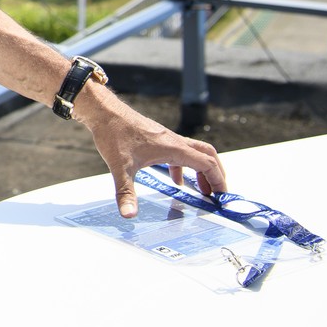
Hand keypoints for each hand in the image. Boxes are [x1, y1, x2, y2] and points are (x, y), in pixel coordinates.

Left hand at [81, 97, 225, 218]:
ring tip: (201, 190)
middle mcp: (174, 141)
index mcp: (173, 148)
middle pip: (207, 155)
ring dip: (200, 171)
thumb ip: (126, 193)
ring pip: (193, 152)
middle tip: (217, 194)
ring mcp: (166, 138)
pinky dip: (183, 166)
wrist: (103, 111)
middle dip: (215, 175)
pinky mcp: (157, 137)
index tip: (223, 196)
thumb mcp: (120, 167)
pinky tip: (174, 180)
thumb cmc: (113, 134)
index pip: (207, 163)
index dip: (218, 180)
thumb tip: (129, 215)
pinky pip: (178, 152)